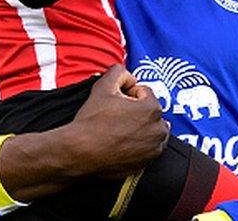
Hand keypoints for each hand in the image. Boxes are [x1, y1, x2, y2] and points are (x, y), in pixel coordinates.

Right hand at [65, 64, 169, 178]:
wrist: (79, 152)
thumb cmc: (91, 122)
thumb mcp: (103, 86)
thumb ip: (119, 72)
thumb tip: (128, 76)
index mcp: (152, 109)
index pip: (145, 93)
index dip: (129, 94)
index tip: (117, 102)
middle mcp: (158, 131)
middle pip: (151, 113)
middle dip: (138, 111)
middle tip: (117, 115)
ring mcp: (152, 150)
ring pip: (152, 132)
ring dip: (141, 128)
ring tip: (120, 129)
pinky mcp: (145, 165)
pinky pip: (147, 150)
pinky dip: (139, 145)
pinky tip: (121, 143)